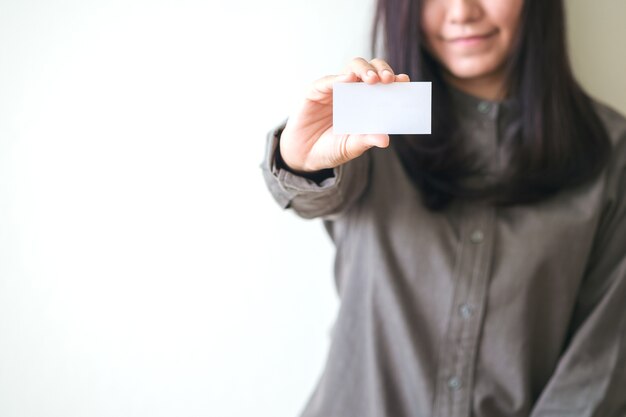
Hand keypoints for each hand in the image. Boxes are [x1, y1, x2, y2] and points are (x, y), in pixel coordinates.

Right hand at [279, 57, 409, 172]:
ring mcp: (334, 89)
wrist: (304, 156)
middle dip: (381, 70)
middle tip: (388, 80)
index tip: (404, 81)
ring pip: (352, 68)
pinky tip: (348, 79)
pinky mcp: (315, 91)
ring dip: (363, 70)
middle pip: (370, 69)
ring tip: (371, 80)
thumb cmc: (331, 148)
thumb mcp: (351, 147)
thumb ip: (366, 140)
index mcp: (366, 102)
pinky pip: (327, 81)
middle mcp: (353, 91)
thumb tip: (385, 139)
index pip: (383, 84)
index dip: (394, 80)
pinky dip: (338, 78)